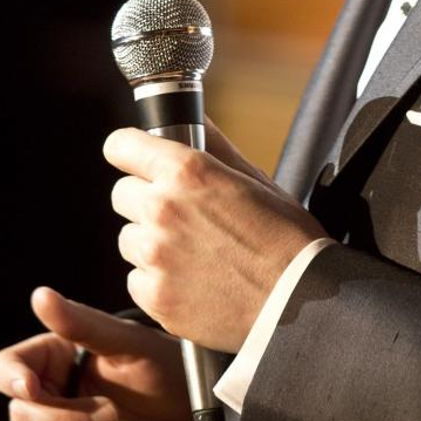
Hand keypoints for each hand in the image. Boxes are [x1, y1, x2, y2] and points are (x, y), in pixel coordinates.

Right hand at [0, 286, 198, 420]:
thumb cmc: (165, 370)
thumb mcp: (128, 344)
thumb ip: (82, 324)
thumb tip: (40, 295)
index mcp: (53, 361)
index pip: (4, 369)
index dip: (10, 379)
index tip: (32, 387)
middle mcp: (48, 401)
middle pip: (21, 418)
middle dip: (69, 420)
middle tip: (116, 413)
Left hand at [105, 117, 327, 351]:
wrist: (300, 301)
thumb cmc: (286, 237)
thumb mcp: (255, 178)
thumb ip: (214, 145)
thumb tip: (195, 118)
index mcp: (188, 171)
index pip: (120, 146)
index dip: (131, 153)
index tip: (139, 163)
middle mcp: (163, 208)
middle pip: (121, 193)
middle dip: (146, 201)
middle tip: (183, 216)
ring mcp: (155, 255)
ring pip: (128, 238)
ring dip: (151, 243)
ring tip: (193, 253)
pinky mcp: (154, 296)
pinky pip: (136, 279)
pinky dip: (157, 281)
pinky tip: (192, 280)